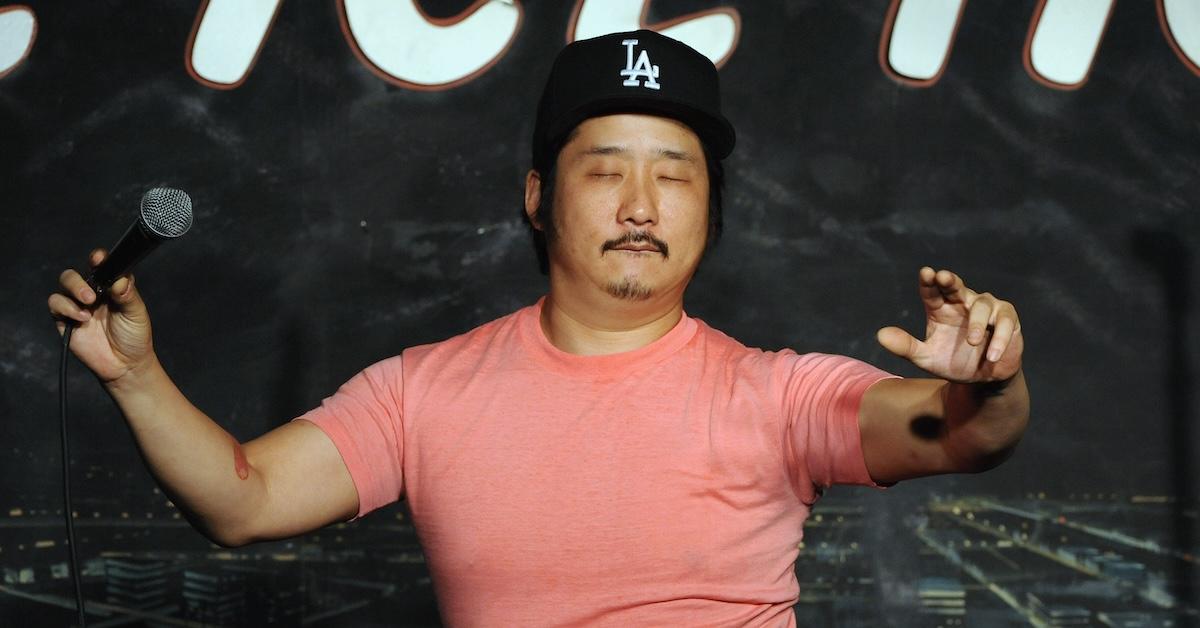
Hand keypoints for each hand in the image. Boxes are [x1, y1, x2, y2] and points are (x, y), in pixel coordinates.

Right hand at [47, 249, 155, 383]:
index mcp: (111, 287)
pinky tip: (82, 318)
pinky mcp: (66, 320)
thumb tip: (119, 280)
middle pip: (75, 275)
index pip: (101, 267)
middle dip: (79, 280)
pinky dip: (66, 307)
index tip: (98, 258)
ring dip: (73, 290)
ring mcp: (78, 306)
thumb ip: (128, 295)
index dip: (98, 259)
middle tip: (92, 295)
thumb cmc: (134, 336)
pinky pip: (56, 305)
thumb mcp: (136, 314)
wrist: (125, 365)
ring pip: (64, 286)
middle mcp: (92, 293)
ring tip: (88, 304)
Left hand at [877, 267, 1021, 383]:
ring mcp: (986, 309)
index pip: (932, 290)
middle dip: (950, 280)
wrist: (981, 380)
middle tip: (942, 277)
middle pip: (956, 286)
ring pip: (982, 304)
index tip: (925, 273)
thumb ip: (905, 346)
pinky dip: (998, 337)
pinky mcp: (1007, 320)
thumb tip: (880, 335)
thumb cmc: (952, 362)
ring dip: (976, 323)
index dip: (928, 281)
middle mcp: (962, 303)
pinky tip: (991, 354)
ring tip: (972, 342)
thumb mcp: (925, 358)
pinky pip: (1004, 321)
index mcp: (940, 308)